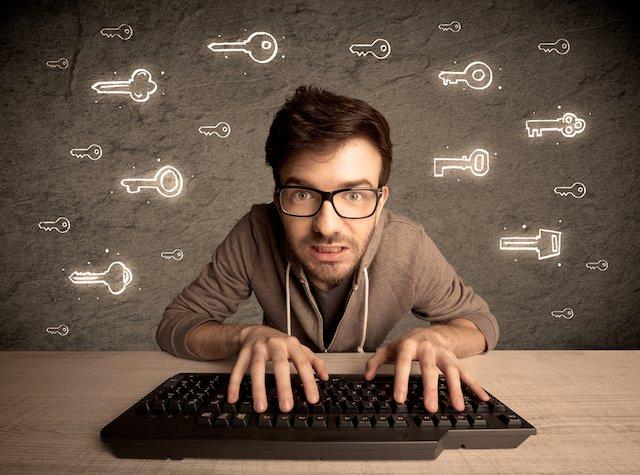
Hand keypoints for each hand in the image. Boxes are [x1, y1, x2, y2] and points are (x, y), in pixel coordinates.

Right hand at [227, 326, 328, 412]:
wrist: (256, 331)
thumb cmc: (280, 343)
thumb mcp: (299, 349)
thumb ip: (314, 362)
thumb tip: (325, 377)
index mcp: (291, 344)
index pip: (303, 364)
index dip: (309, 382)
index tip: (312, 399)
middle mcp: (275, 344)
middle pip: (279, 365)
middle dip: (283, 386)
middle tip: (286, 407)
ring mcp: (257, 348)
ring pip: (256, 368)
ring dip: (258, 388)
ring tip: (261, 407)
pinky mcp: (243, 352)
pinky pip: (238, 369)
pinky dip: (234, 384)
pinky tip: (234, 398)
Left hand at [364, 328, 488, 412]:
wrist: (433, 331)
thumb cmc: (409, 344)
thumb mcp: (389, 349)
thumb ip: (376, 361)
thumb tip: (367, 376)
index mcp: (409, 345)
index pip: (403, 363)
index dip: (401, 381)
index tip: (399, 399)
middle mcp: (428, 349)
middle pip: (429, 369)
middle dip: (430, 389)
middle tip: (430, 408)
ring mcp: (444, 354)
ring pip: (451, 371)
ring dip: (455, 389)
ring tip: (457, 407)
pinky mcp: (456, 360)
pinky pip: (467, 373)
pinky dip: (475, 386)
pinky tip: (482, 398)